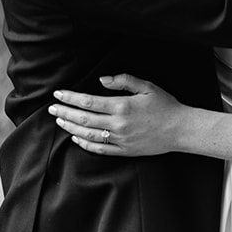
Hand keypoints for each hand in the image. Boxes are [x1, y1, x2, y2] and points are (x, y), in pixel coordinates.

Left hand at [50, 75, 186, 156]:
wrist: (180, 129)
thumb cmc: (165, 105)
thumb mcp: (147, 86)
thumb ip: (123, 80)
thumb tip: (102, 80)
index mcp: (122, 106)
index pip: (88, 102)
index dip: (70, 97)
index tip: (58, 94)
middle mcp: (118, 124)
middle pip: (83, 119)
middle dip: (65, 112)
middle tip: (51, 108)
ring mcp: (120, 140)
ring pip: (88, 135)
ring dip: (71, 127)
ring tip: (60, 120)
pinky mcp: (124, 151)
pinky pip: (100, 149)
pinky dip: (85, 144)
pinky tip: (76, 138)